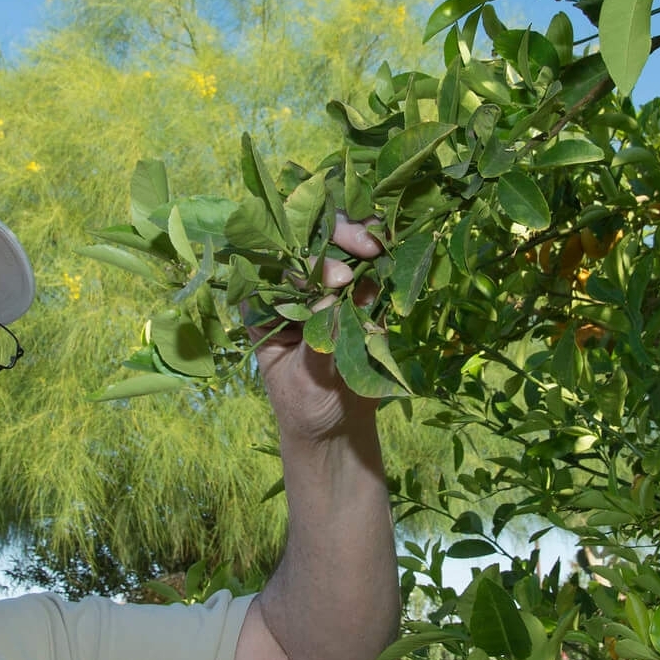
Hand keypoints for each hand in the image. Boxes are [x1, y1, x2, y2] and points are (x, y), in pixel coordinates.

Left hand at [249, 213, 383, 439]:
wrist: (337, 426)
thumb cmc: (306, 405)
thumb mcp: (306, 377)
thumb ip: (317, 338)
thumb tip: (329, 297)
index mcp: (265, 306)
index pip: (277, 265)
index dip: (306, 261)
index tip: (339, 279)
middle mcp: (294, 288)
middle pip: (308, 241)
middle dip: (338, 234)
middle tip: (368, 245)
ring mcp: (327, 287)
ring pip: (341, 244)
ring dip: (363, 233)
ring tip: (382, 237)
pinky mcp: (359, 294)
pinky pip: (369, 266)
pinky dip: (382, 253)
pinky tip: (393, 248)